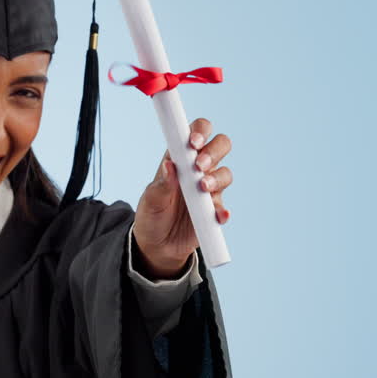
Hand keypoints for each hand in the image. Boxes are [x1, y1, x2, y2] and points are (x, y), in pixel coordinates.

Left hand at [132, 118, 232, 277]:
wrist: (157, 245)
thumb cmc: (152, 215)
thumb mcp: (150, 200)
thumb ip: (161, 184)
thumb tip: (169, 166)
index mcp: (180, 158)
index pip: (196, 133)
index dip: (200, 131)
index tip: (193, 143)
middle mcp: (198, 169)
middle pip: (220, 146)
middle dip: (213, 152)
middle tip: (199, 167)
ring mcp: (209, 189)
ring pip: (226, 173)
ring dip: (217, 179)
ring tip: (203, 189)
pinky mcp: (214, 210)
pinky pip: (224, 206)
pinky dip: (223, 210)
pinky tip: (217, 215)